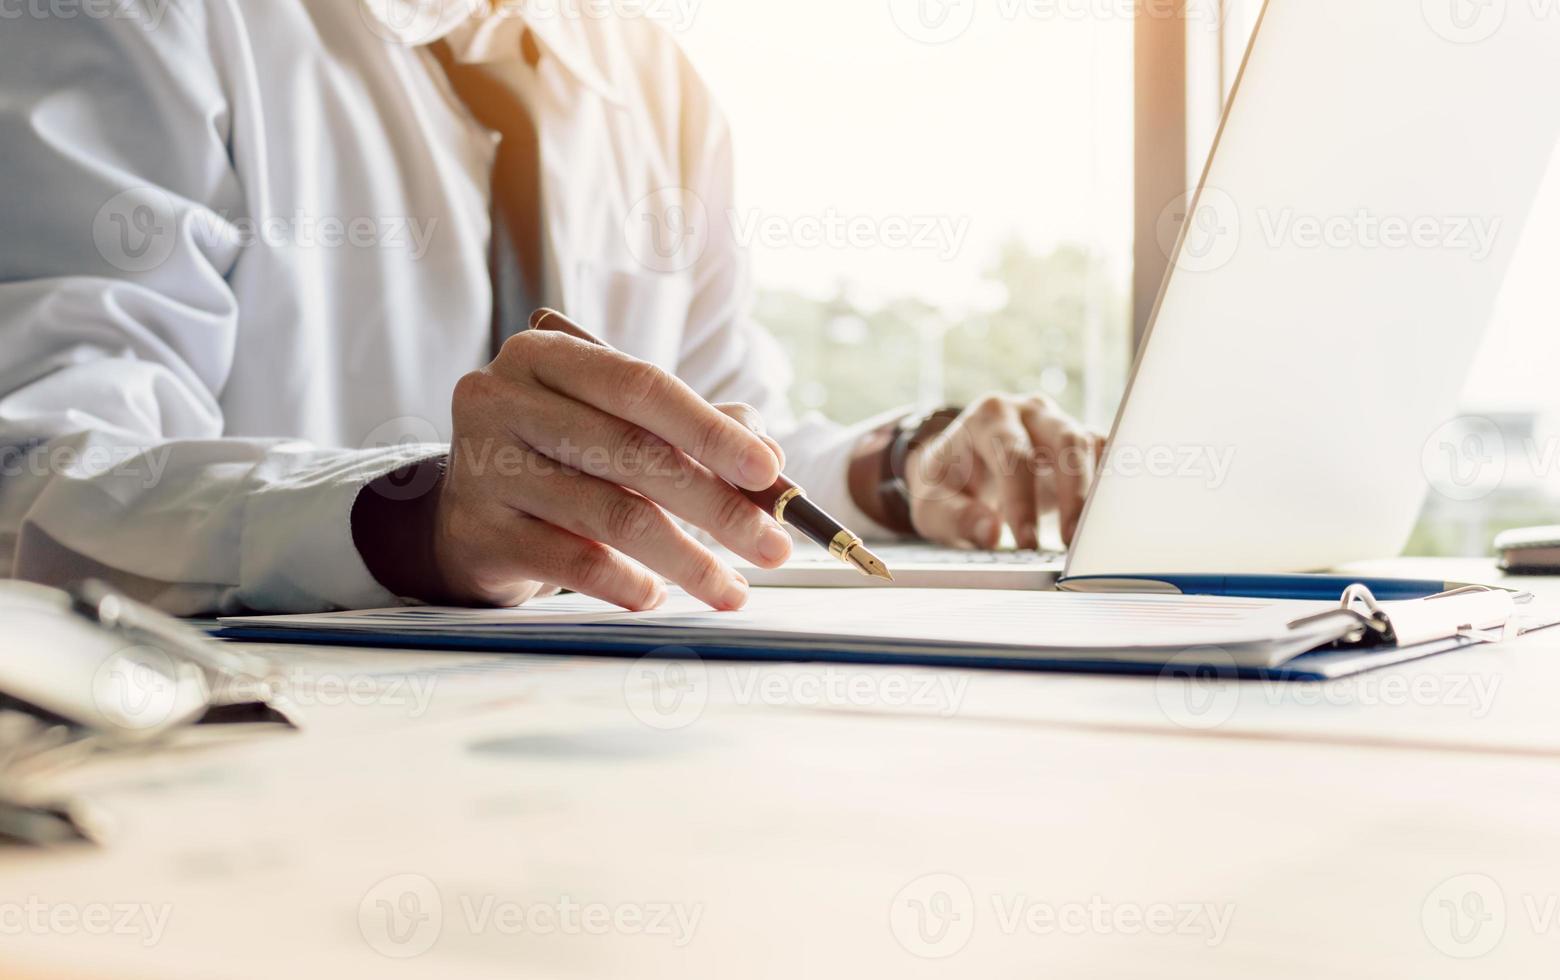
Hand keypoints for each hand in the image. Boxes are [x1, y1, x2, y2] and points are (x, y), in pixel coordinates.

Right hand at [352, 331, 792, 609]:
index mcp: (545, 355)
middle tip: (774, 547)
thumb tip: (770, 460)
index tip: (770, 472)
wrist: (469, 515)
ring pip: (609, 513)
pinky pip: (572, 562)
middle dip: (717, 505)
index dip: (711, 431)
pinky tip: (657, 596)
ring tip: (730, 589)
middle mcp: (502, 399)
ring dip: (686, 559)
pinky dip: (627, 583)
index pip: (641, 386)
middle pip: (632, 452)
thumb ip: (693, 432)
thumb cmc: (560, 458)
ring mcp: (482, 465)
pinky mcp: (478, 531)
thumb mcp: (616, 426)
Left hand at [903, 394, 1102, 549]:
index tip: (1027, 543)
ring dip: (1095, 492)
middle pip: (1064, 441)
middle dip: (1073, 493)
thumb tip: (991, 534)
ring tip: (1094, 537)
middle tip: (1072, 542)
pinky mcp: (1079, 442)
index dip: (1022, 500)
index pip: (1013, 455)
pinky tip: (1112, 515)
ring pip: (1090, 446)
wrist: (958, 465)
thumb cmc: (947, 484)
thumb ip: (957, 518)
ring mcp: (1058, 423)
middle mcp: (1028, 412)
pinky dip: (1112, 481)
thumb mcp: (933, 503)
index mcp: (988, 418)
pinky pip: (1105, 453)